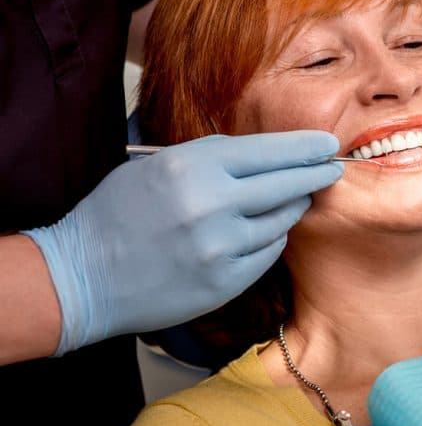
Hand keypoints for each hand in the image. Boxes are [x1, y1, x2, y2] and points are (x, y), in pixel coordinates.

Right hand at [24, 131, 342, 355]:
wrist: (83, 277)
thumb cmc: (117, 214)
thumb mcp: (157, 166)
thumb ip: (211, 159)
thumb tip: (266, 155)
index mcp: (192, 166)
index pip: (269, 151)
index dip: (304, 147)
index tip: (327, 143)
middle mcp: (211, 204)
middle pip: (287, 184)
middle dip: (316, 174)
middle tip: (333, 168)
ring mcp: (221, 246)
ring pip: (282, 220)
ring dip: (293, 207)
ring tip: (295, 198)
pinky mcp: (226, 281)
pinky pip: (268, 252)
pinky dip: (271, 238)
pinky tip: (265, 231)